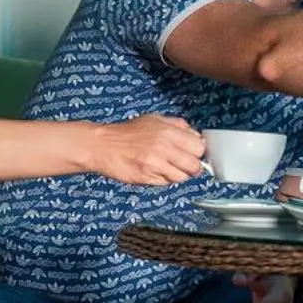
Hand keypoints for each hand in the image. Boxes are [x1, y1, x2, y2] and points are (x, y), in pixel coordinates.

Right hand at [84, 115, 203, 184]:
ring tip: (167, 168)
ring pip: (181, 177)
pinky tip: (156, 172)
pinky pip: (165, 183)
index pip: (199, 146)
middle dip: (192, 167)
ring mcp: (154, 163)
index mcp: (168, 131)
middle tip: (185, 166)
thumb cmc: (128, 133)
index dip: (198, 152)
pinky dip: (164, 180)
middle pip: (194, 165)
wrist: (103, 145)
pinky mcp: (146, 177)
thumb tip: (196, 136)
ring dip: (178, 175)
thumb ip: (178, 126)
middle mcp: (163, 147)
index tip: (194, 154)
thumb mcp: (155, 120)